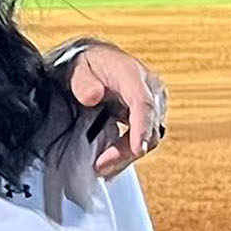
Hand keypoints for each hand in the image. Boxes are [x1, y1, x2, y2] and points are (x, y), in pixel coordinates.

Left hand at [63, 40, 168, 179]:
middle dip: (127, 151)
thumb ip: (82, 83)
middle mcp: (150, 88)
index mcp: (133, 74)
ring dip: (126, 155)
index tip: (138, 149)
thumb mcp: (76, 69)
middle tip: (100, 166)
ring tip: (102, 167)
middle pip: (149, 127)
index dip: (142, 127)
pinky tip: (110, 162)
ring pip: (150, 137)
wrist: (96, 63)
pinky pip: (144, 139)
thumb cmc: (88, 66)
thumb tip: (92, 96)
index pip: (143, 103)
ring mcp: (153, 104)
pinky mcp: (149, 117)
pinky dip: (127, 153)